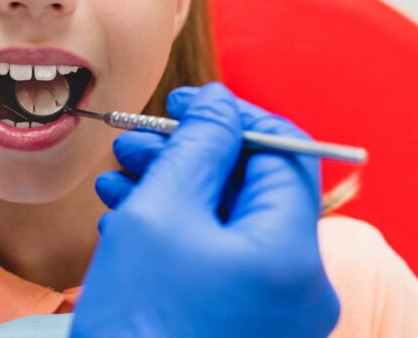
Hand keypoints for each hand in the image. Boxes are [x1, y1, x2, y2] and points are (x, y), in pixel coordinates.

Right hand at [73, 82, 339, 336]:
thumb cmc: (140, 322)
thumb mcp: (162, 211)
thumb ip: (199, 145)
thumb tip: (221, 104)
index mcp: (293, 252)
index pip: (283, 152)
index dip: (232, 115)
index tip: (183, 102)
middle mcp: (299, 285)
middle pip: (252, 188)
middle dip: (190, 155)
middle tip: (135, 141)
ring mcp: (274, 313)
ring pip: (228, 223)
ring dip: (175, 190)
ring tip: (118, 177)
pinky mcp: (245, 330)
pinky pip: (219, 262)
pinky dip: (178, 233)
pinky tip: (127, 217)